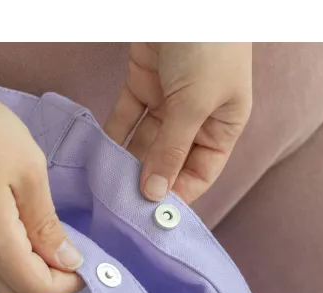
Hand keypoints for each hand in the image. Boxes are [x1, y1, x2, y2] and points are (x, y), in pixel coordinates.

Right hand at [0, 94, 83, 292]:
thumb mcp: (28, 172)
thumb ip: (46, 224)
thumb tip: (67, 261)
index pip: (37, 290)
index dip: (68, 284)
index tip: (86, 262)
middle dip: (51, 280)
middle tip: (68, 249)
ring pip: (0, 282)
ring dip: (30, 271)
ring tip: (46, 238)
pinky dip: (10, 260)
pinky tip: (20, 231)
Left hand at [105, 41, 251, 203]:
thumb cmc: (208, 48)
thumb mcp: (195, 104)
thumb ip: (172, 150)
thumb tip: (154, 193)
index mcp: (222, 127)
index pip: (201, 173)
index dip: (180, 194)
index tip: (154, 214)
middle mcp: (196, 119)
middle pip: (170, 161)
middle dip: (150, 180)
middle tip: (125, 202)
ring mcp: (168, 102)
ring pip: (146, 141)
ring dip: (128, 160)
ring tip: (109, 184)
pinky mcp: (142, 84)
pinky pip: (127, 116)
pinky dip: (114, 133)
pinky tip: (100, 154)